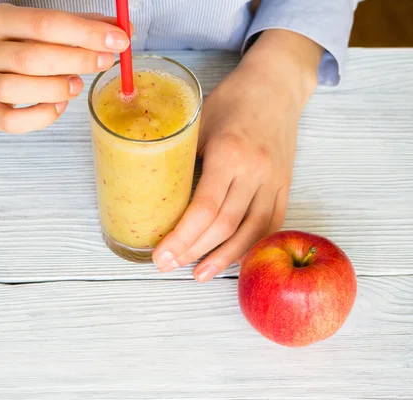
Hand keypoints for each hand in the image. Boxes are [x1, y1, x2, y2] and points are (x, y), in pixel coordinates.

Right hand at [0, 4, 131, 132]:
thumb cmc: (14, 44)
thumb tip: (122, 31)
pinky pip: (11, 122)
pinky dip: (41, 116)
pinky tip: (59, 106)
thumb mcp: (39, 26)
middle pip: (31, 58)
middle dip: (77, 61)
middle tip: (104, 61)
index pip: (44, 23)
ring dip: (56, 89)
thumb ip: (79, 27)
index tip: (118, 40)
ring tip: (77, 85)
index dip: (85, 34)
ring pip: (16, 89)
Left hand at [152, 29, 322, 281]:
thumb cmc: (232, 100)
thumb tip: (154, 193)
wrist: (275, 84)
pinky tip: (233, 257)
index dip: (181, 238)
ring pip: (252, 232)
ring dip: (224, 258)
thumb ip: (181, 159)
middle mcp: (255, 171)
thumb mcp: (197, 122)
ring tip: (200, 274)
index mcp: (229, 153)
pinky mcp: (285, 185)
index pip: (204, 209)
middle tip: (169, 266)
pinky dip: (252, 245)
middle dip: (194, 252)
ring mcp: (274, 180)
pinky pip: (272, 224)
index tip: (160, 255)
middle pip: (225, 226)